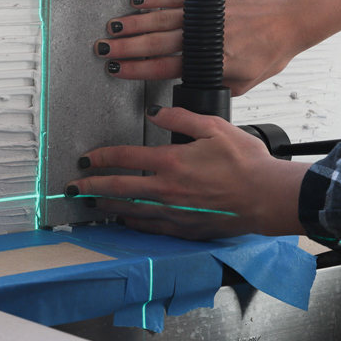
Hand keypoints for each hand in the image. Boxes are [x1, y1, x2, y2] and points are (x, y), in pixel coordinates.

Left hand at [65, 107, 309, 240]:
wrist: (266, 197)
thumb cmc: (246, 163)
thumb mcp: (215, 128)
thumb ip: (181, 118)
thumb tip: (156, 112)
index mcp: (172, 162)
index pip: (125, 158)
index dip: (102, 157)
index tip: (87, 158)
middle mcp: (167, 190)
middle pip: (119, 187)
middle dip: (92, 185)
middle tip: (74, 187)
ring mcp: (174, 213)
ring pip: (131, 209)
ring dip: (109, 204)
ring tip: (92, 202)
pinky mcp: (185, 229)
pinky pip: (151, 227)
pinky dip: (133, 223)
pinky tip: (125, 219)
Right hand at [97, 0, 340, 96]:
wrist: (290, 17)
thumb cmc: (272, 50)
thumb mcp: (245, 82)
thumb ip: (217, 86)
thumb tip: (194, 89)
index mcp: (210, 61)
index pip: (163, 67)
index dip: (137, 70)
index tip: (118, 71)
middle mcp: (203, 36)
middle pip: (153, 43)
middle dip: (124, 48)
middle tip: (103, 51)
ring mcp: (203, 13)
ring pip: (159, 19)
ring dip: (133, 24)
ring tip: (112, 29)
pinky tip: (138, 2)